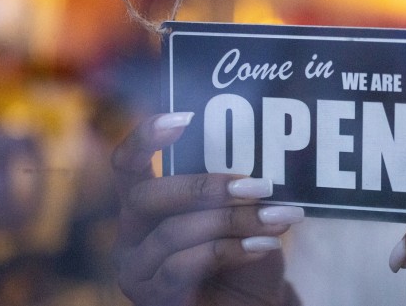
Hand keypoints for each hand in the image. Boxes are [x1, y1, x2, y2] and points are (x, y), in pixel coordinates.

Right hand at [111, 113, 302, 305]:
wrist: (254, 304)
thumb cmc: (247, 252)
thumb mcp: (243, 212)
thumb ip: (236, 185)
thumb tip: (263, 144)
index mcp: (145, 204)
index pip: (127, 164)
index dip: (145, 138)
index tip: (183, 118)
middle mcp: (131, 234)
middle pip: (146, 197)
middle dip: (204, 186)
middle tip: (257, 185)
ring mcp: (137, 269)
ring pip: (173, 233)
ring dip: (233, 221)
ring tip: (278, 218)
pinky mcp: (154, 297)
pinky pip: (184, 266)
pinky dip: (231, 250)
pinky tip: (266, 245)